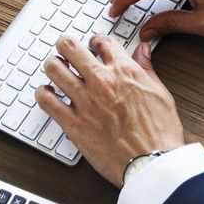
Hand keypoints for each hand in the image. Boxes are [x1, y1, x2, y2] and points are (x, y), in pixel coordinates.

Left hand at [35, 35, 184, 186]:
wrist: (152, 163)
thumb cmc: (159, 133)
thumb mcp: (160, 92)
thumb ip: (146, 68)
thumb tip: (142, 51)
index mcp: (124, 71)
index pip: (101, 41)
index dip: (95, 40)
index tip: (93, 45)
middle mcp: (101, 81)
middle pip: (70, 47)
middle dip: (66, 45)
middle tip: (66, 50)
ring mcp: (85, 101)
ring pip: (54, 69)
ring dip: (53, 66)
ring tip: (56, 70)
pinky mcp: (73, 124)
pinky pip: (46, 101)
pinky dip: (43, 94)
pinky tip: (48, 94)